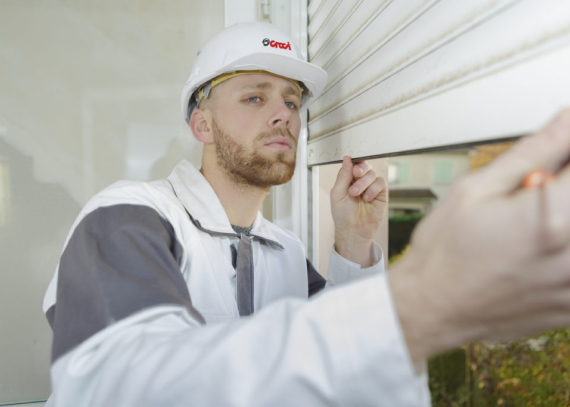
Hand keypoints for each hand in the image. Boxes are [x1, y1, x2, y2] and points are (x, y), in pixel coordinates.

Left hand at [330, 156, 387, 266]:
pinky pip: (381, 183)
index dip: (354, 162)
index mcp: (348, 179)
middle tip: (356, 174)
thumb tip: (346, 159)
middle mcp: (360, 181)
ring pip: (372, 174)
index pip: (353, 164)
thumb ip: (343, 176)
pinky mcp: (381, 194)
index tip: (352, 166)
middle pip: (365, 165)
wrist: (352, 231)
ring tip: (355, 194)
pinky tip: (367, 198)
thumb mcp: (337, 194)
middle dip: (361, 168)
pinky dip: (373, 189)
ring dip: (364, 182)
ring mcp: (371, 187)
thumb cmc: (342, 215)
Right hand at [389, 109, 569, 363]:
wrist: (431, 308)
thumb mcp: (475, 190)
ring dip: (559, 219)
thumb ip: (532, 153)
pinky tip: (536, 253)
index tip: (550, 165)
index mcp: (550, 218)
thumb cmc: (443, 254)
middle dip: (559, 189)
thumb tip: (566, 120)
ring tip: (532, 224)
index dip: (564, 157)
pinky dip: (560, 253)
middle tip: (537, 191)